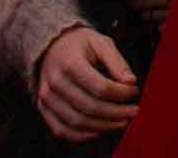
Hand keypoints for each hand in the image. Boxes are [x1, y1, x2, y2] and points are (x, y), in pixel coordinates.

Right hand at [35, 26, 138, 140]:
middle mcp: (55, 82)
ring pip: (77, 122)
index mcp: (70, 63)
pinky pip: (60, 129)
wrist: (51, 45)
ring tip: (121, 121)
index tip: (134, 91)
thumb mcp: (101, 43)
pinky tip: (98, 131)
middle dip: (117, 113)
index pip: (100, 87)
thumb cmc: (79, 43)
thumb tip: (131, 82)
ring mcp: (47, 97)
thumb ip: (117, 62)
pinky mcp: (43, 108)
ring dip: (103, 126)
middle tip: (133, 111)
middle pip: (90, 107)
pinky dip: (80, 135)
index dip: (121, 93)